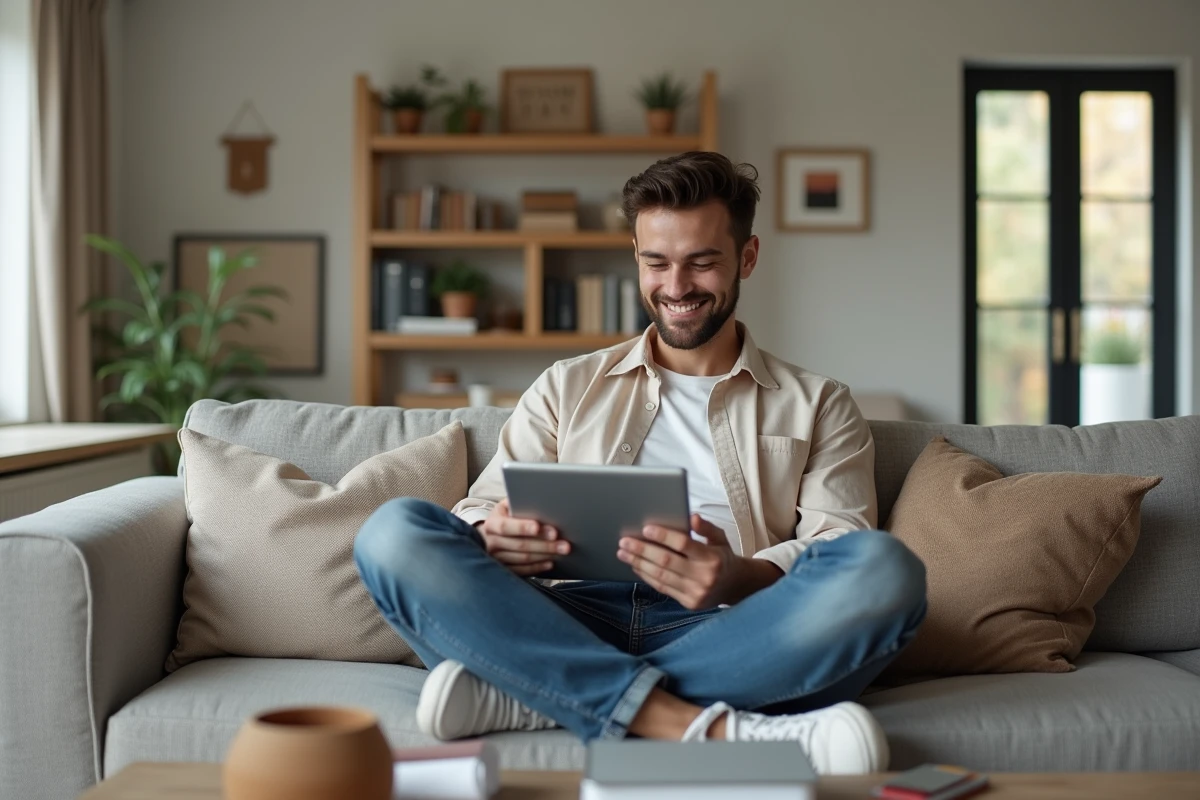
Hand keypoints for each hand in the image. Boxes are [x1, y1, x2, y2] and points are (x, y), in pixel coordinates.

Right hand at [477, 499, 569, 576]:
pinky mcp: (504, 569)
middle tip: (564, 543)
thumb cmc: (504, 518)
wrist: (490, 536)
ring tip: (561, 551)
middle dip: (544, 544)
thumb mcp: (506, 507)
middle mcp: (491, 543)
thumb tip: (540, 503)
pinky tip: (550, 562)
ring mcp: (497, 558)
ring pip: (523, 559)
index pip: (505, 526)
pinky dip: (538, 567)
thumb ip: (519, 504)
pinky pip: (522, 571)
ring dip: (545, 555)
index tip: (537, 527)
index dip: (522, 527)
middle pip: (520, 545)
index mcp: (492, 524)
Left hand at [616, 514, 759, 609]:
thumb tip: (692, 517)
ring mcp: (696, 592)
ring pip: (661, 576)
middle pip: (667, 561)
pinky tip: (636, 566)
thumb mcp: (720, 538)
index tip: (646, 528)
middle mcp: (704, 577)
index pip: (683, 544)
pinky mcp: (689, 603)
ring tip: (623, 553)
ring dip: (639, 564)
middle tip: (624, 541)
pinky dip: (646, 576)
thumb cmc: (722, 558)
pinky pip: (663, 588)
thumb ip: (706, 528)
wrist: (734, 586)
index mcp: (712, 558)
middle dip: (642, 550)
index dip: (663, 536)